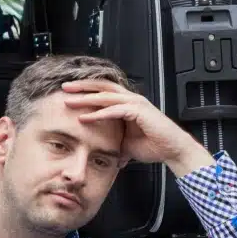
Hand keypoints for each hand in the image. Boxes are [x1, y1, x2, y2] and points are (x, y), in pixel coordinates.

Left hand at [60, 80, 212, 176]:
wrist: (172, 150)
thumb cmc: (153, 145)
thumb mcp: (125, 142)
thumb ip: (112, 140)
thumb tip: (101, 150)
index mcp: (127, 103)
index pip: (102, 91)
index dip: (85, 89)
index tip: (68, 92)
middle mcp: (131, 99)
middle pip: (101, 87)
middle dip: (81, 86)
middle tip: (64, 87)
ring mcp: (136, 104)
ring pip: (106, 96)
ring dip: (86, 98)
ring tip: (69, 100)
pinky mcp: (139, 112)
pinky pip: (115, 110)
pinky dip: (99, 113)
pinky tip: (86, 117)